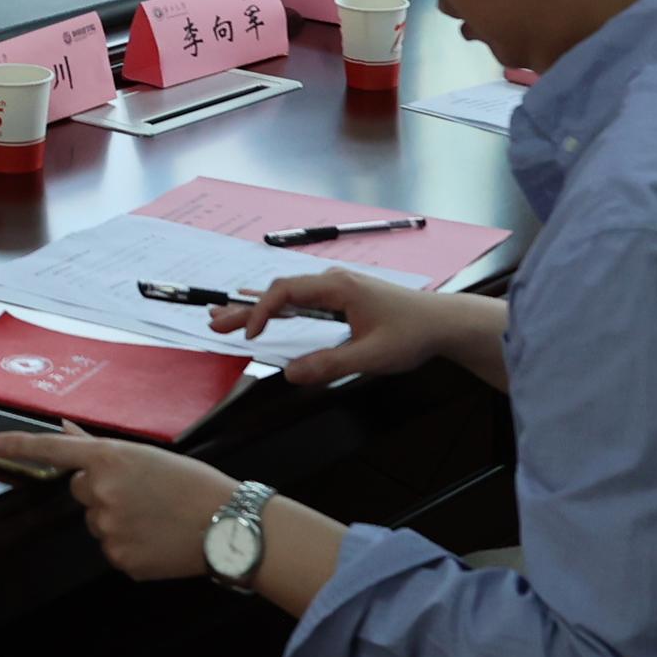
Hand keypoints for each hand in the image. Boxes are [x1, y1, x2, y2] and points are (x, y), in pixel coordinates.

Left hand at [0, 427, 239, 580]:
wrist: (227, 525)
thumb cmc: (192, 482)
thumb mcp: (146, 455)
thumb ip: (99, 448)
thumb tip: (65, 429)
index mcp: (109, 460)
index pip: (52, 451)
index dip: (17, 446)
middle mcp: (102, 494)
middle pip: (81, 491)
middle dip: (103, 491)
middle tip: (143, 492)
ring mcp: (109, 530)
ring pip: (97, 522)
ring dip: (118, 518)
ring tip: (156, 516)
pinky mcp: (121, 560)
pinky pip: (113, 549)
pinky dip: (131, 544)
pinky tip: (157, 538)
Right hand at [213, 269, 461, 389]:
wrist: (442, 323)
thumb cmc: (412, 335)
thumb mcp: (372, 356)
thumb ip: (330, 364)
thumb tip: (290, 373)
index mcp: (337, 288)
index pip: (285, 292)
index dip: (261, 312)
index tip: (250, 336)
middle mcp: (332, 283)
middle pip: (279, 292)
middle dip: (245, 309)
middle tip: (213, 323)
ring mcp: (336, 290)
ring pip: (287, 298)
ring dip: (257, 309)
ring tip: (223, 318)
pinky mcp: (341, 300)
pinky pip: (301, 302)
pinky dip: (277, 309)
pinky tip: (260, 311)